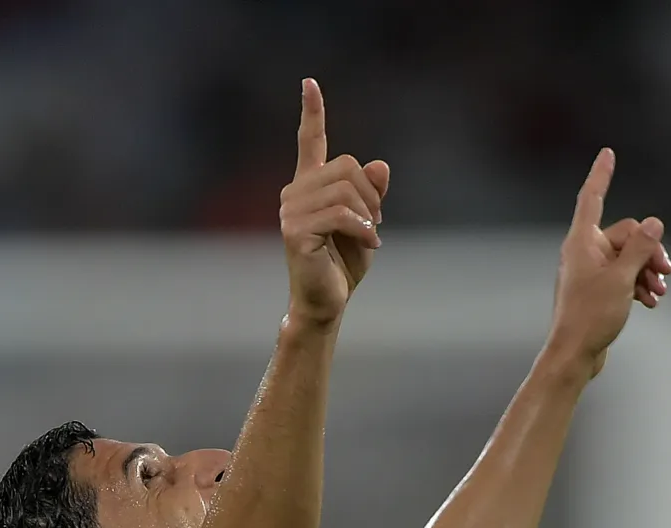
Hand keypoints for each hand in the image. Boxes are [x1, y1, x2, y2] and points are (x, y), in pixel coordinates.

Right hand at [281, 79, 388, 327]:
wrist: (327, 302)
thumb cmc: (343, 264)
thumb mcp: (367, 223)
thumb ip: (372, 193)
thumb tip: (379, 164)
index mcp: (310, 186)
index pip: (310, 141)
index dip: (312, 112)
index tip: (310, 83)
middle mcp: (295, 192)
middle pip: (347, 166)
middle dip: (371, 194)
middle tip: (375, 224)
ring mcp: (291, 211)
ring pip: (346, 190)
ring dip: (368, 215)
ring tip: (371, 237)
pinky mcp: (295, 231)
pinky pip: (341, 214)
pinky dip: (363, 229)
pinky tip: (369, 244)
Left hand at [545, 149, 670, 378]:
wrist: (575, 354)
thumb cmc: (590, 316)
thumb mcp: (623, 278)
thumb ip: (640, 248)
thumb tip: (653, 222)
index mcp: (582, 242)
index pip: (593, 198)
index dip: (602, 175)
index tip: (607, 154)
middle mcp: (584, 252)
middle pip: (626, 235)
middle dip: (649, 251)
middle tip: (665, 271)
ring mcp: (590, 271)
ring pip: (628, 257)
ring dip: (647, 271)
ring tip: (658, 291)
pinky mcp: (597, 289)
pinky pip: (624, 275)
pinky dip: (639, 284)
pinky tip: (650, 301)